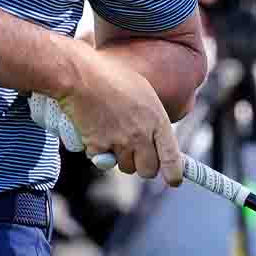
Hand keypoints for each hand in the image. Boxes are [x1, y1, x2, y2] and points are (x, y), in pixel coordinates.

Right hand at [56, 46, 181, 185]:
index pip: (172, 158)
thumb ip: (152, 118)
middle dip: (143, 165)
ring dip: (122, 159)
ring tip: (115, 136)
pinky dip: (100, 153)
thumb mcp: (144, 92)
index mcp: (156, 119)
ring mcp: (119, 143)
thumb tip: (158, 140)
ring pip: (126, 167)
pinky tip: (98, 133)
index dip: (174, 174)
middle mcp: (140, 135)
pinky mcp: (98, 147)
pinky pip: (103, 161)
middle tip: (137, 154)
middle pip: (148, 170)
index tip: (173, 180)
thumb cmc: (112, 77)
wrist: (81, 76)